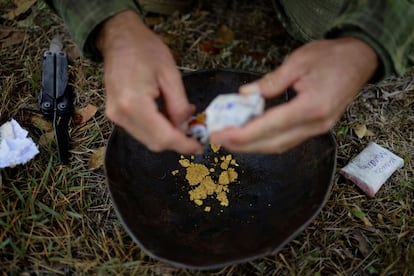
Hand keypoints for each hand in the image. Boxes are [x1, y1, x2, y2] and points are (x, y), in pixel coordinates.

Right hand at [97, 11, 202, 153]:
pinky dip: (157, 130)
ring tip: (183, 121)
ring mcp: (115, 116)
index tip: (199, 147)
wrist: (118, 38)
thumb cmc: (146, 49)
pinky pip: (140, 130)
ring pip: (147, 139)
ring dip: (167, 136)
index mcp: (134, 103)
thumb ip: (179, 106)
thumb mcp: (171, 75)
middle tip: (194, 133)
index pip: (163, 137)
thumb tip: (185, 128)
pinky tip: (168, 117)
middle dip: (177, 142)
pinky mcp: (115, 114)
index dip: (183, 145)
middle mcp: (121, 115)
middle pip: (154, 143)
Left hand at [210, 37, 377, 152]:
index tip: (220, 135)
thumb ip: (269, 83)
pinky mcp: (316, 128)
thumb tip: (244, 96)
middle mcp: (316, 125)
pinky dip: (266, 140)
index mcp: (312, 107)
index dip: (242, 134)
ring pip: (279, 145)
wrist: (360, 60)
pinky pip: (287, 140)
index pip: (270, 126)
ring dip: (252, 145)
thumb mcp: (297, 63)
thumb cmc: (331, 57)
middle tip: (217, 139)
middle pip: (273, 143)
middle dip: (242, 144)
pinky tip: (250, 135)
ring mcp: (318, 129)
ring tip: (229, 139)